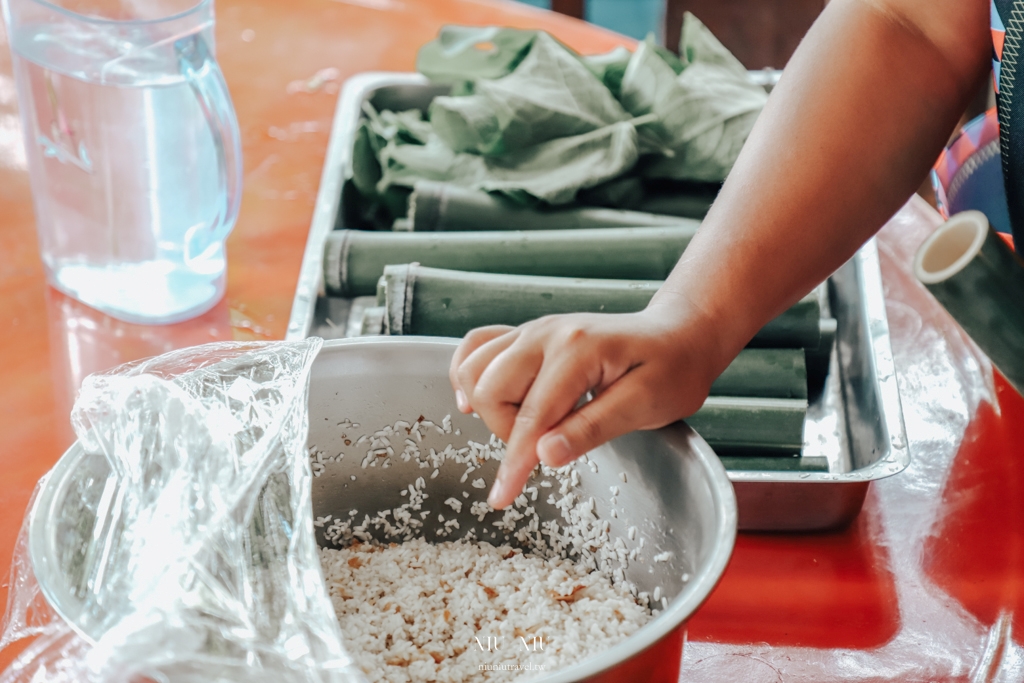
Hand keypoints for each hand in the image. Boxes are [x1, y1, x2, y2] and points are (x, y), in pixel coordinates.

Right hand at [448, 306, 723, 508]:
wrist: (678, 336)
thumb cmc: (671, 370)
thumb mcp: (645, 405)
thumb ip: (593, 428)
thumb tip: (545, 454)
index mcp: (577, 349)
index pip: (532, 416)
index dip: (515, 463)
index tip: (501, 497)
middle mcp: (546, 332)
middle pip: (489, 389)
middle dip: (506, 431)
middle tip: (549, 444)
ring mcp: (533, 330)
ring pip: (474, 369)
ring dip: (489, 406)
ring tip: (529, 423)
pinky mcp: (527, 335)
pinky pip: (476, 348)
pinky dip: (469, 374)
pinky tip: (479, 399)